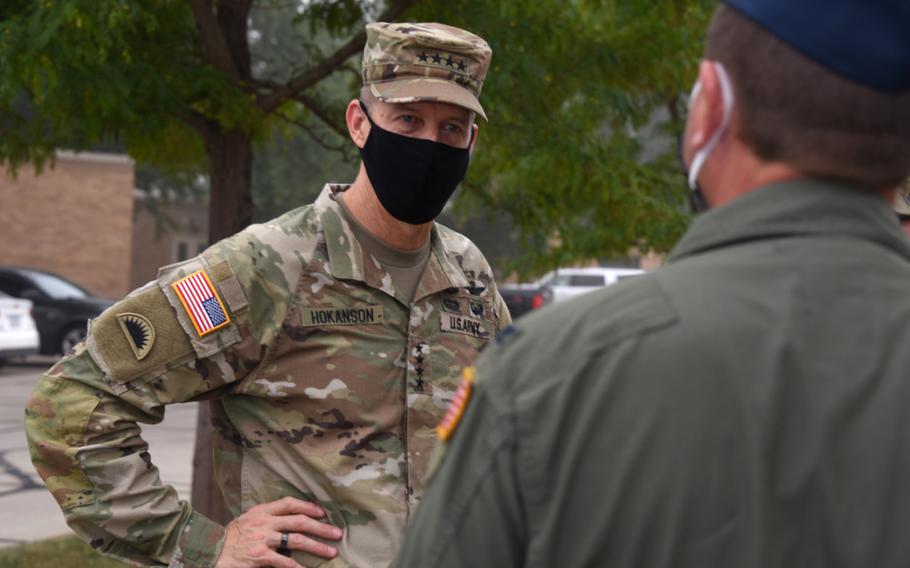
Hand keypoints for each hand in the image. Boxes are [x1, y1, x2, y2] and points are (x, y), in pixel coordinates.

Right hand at [214, 496, 342, 567]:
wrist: (210, 551)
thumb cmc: (231, 537)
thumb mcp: (248, 519)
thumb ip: (267, 516)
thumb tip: (290, 517)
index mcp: (262, 510)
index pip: (290, 503)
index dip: (309, 506)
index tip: (323, 513)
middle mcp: (264, 522)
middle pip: (300, 521)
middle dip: (321, 527)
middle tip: (337, 533)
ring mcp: (263, 539)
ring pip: (297, 540)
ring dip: (317, 546)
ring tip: (331, 551)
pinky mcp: (260, 556)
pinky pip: (285, 562)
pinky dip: (299, 567)